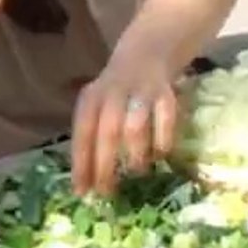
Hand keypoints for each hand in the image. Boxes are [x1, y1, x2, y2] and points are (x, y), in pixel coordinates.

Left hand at [71, 48, 177, 195]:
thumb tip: (84, 183)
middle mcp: (113, 94)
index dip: (81, 163)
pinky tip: (159, 156)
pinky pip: (165, 121)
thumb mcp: (96, 107)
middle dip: (105, 165)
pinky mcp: (166, 94)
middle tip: (107, 192)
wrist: (145, 55)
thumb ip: (91, 138)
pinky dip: (162, 142)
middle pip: (107, 132)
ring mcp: (140, 93)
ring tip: (136, 172)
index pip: (82, 133)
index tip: (81, 191)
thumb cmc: (114, 94)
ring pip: (135, 126)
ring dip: (135, 154)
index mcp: (91, 99)